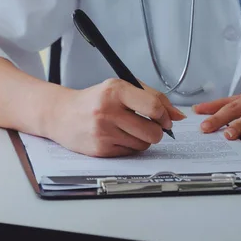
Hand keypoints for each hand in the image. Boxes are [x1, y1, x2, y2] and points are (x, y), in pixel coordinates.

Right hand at [47, 78, 185, 156]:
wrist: (61, 114)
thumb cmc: (94, 100)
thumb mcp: (119, 88)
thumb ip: (151, 97)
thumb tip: (179, 116)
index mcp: (114, 90)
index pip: (153, 106)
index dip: (165, 115)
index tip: (166, 118)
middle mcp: (107, 111)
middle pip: (153, 131)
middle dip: (156, 131)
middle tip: (147, 126)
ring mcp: (103, 132)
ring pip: (143, 144)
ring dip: (141, 139)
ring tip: (127, 129)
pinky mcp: (100, 149)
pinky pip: (130, 152)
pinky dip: (128, 146)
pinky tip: (116, 137)